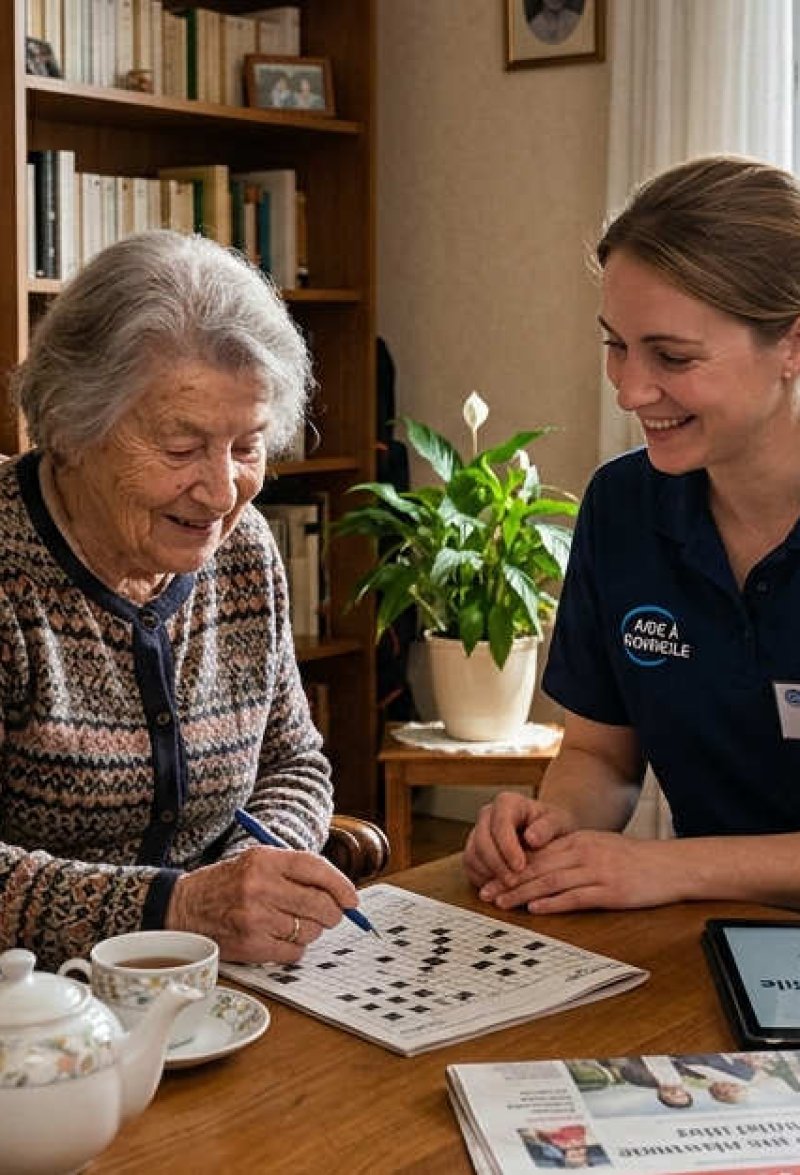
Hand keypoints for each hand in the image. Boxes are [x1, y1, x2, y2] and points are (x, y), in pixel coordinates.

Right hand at [166, 846, 358, 962]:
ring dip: (310, 930)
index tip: (352, 898)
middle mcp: (261, 887)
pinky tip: (280, 938)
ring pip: (309, 930)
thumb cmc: (227, 883)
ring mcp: (256, 918)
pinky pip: (294, 952)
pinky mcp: (251, 945)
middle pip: (319, 903)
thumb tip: (339, 891)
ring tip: (293, 923)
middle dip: (333, 913)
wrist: (184, 907)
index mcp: (264, 860)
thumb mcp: (257, 861)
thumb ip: (295, 870)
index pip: (316, 868)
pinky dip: (295, 948)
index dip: (341, 885)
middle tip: (332, 915)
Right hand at [463, 791, 575, 889]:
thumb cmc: (552, 826)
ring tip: (509, 888)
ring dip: (489, 874)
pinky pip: (470, 867)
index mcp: (507, 802)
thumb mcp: (558, 823)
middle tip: (514, 882)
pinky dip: (483, 880)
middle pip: (481, 840)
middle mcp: (487, 815)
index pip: (500, 823)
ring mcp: (477, 833)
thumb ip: (547, 827)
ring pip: (472, 855)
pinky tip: (500, 890)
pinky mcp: (473, 851)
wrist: (546, 834)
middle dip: (496, 864)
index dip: (507, 847)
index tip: (520, 866)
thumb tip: (531, 838)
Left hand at [479, 830, 682, 913]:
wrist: (671, 865)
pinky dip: (552, 903)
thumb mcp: (600, 847)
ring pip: (551, 881)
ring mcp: (597, 871)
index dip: (510, 866)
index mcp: (579, 840)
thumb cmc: (636, 860)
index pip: (537, 853)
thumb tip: (544, 868)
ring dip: (522, 893)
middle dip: (508, 881)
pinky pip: (575, 896)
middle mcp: (584, 852)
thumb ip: (574, 854)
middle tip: (486, 894)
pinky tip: (536, 908)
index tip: (490, 878)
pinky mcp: (610, 890)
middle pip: (538, 867)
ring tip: (502, 903)